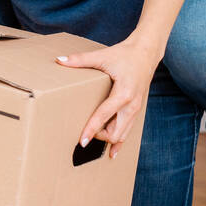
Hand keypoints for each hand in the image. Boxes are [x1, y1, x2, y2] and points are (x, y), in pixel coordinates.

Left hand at [56, 37, 161, 159]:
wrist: (146, 53)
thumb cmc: (125, 54)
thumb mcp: (102, 56)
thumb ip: (80, 60)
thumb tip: (59, 60)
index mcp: (123, 93)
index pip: (104, 116)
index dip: (91, 129)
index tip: (81, 141)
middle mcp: (132, 105)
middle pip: (115, 132)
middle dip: (99, 136)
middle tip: (83, 134)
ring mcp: (136, 109)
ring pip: (123, 134)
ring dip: (108, 139)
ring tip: (92, 140)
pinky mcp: (136, 110)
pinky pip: (128, 130)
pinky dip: (119, 141)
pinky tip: (112, 152)